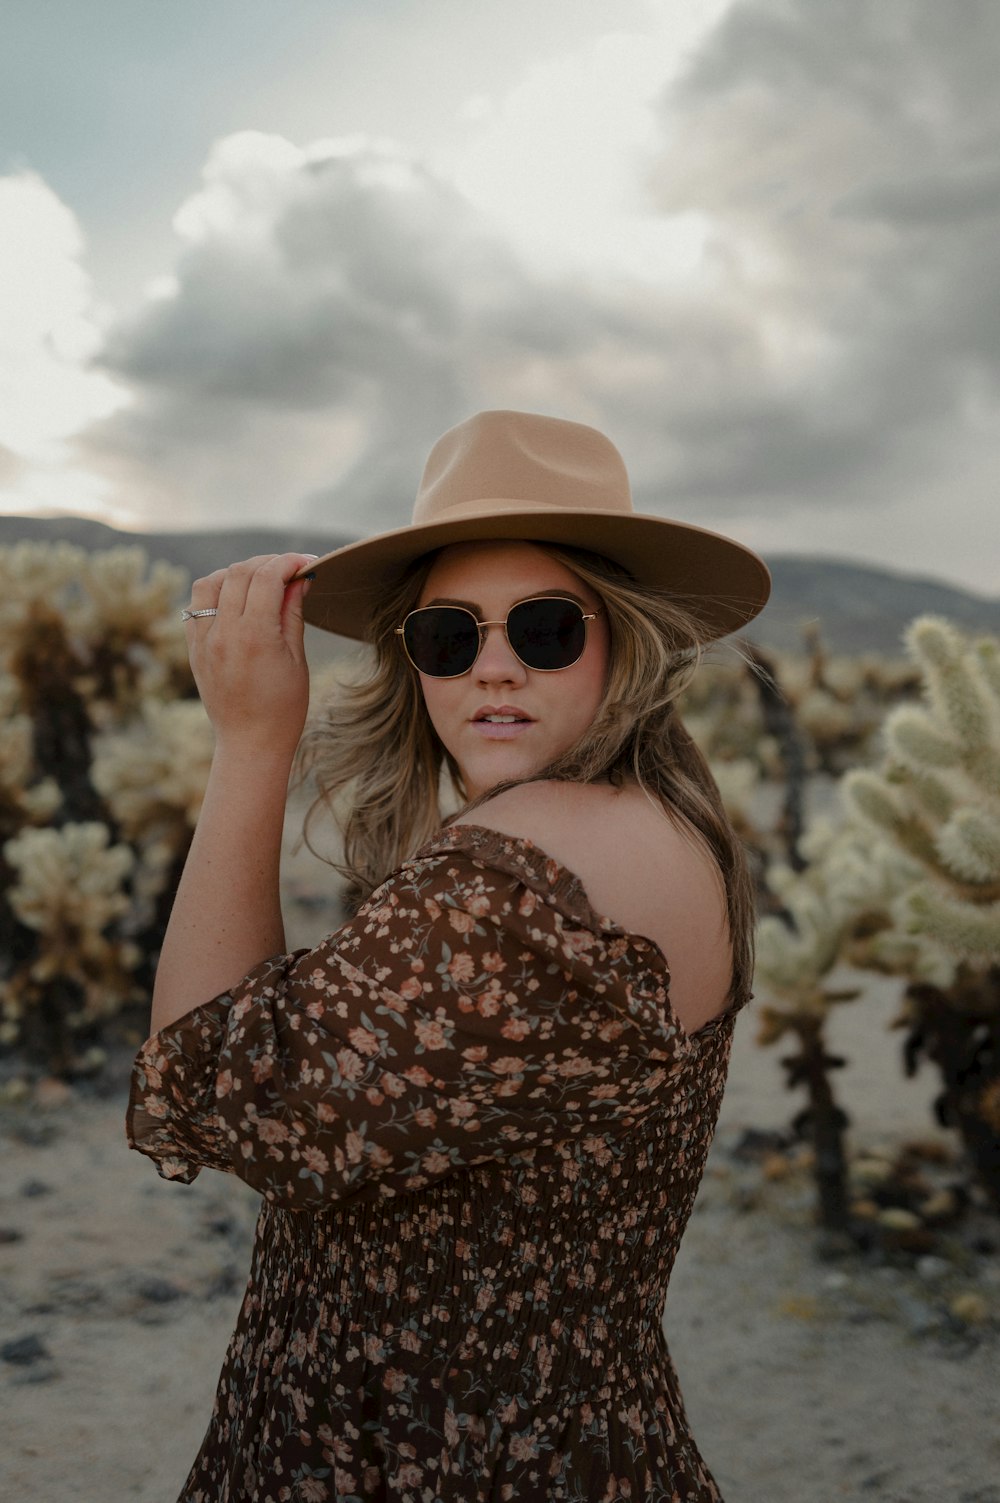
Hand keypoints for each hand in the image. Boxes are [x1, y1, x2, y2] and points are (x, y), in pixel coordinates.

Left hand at [184, 553, 316, 756]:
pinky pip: (196, 604)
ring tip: (260, 580)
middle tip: (289, 569)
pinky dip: (215, 591)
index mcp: (254, 636)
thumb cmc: (283, 709)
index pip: (267, 577)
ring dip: (237, 572)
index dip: (289, 562)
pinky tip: (235, 598)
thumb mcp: (297, 660)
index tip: (307, 563)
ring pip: (211, 581)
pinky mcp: (194, 648)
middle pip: (239, 572)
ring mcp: (204, 640)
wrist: (250, 743)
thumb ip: (292, 614)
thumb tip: (298, 580)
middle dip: (268, 563)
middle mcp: (224, 633)